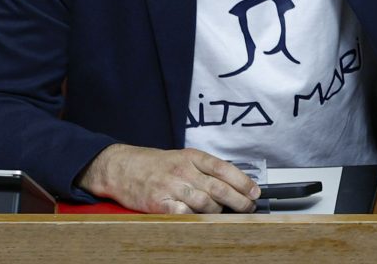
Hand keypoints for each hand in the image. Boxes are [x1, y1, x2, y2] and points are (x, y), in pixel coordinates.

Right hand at [77, 143, 260, 213]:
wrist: (122, 167)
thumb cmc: (154, 164)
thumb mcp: (181, 158)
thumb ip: (204, 169)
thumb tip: (232, 183)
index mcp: (192, 157)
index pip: (224, 168)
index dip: (243, 181)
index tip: (255, 191)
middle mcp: (184, 170)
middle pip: (219, 188)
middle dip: (238, 200)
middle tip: (248, 207)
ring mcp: (172, 187)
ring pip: (205, 203)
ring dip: (218, 212)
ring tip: (223, 215)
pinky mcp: (160, 203)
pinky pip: (184, 214)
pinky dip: (195, 219)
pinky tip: (201, 220)